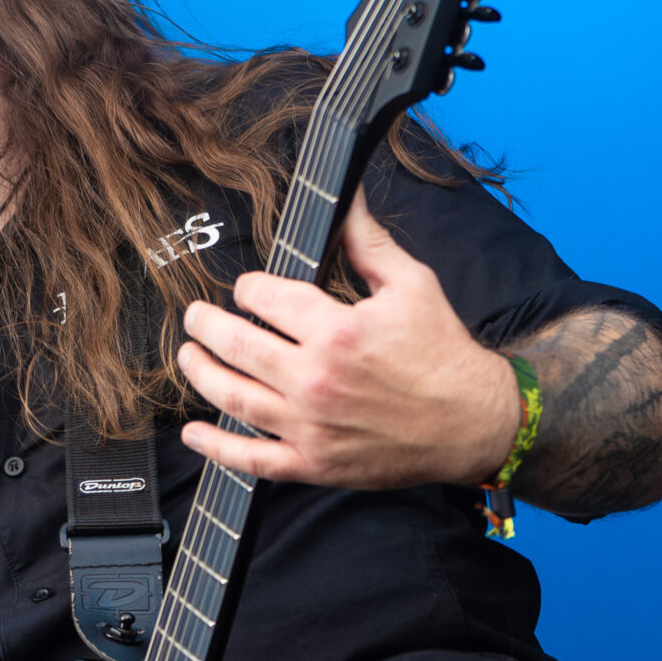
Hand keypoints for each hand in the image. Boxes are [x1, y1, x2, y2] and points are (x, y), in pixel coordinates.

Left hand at [177, 193, 521, 487]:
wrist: (473, 422)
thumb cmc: (444, 354)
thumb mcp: (412, 285)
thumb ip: (368, 242)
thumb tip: (348, 197)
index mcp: (337, 331)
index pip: (266, 299)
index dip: (249, 289)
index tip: (247, 289)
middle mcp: (316, 379)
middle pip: (237, 345)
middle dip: (207, 325)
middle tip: (195, 317)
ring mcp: (312, 426)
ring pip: (235, 398)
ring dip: (202, 374)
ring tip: (188, 356)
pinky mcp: (316, 463)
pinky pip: (254, 459)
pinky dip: (218, 448)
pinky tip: (194, 433)